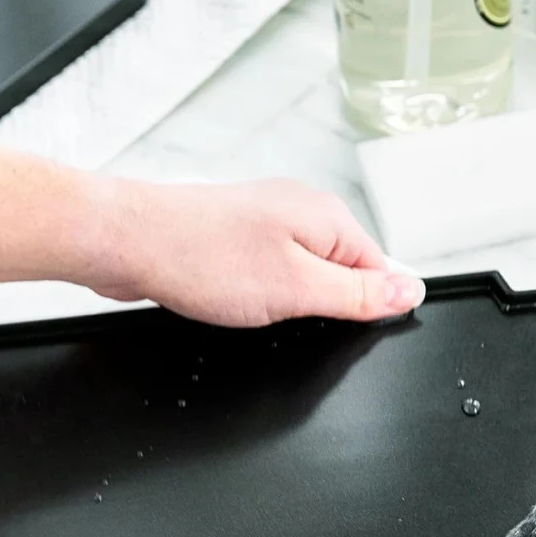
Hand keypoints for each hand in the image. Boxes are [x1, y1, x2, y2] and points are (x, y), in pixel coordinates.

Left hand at [87, 178, 424, 325]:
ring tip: (251, 304)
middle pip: (341, 274)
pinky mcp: (235, 238)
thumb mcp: (298, 289)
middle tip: (283, 315)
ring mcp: (265, 223)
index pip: (378, 270)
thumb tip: (409, 291)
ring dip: (284, 303)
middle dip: (320, 306)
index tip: (333, 324)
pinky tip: (232, 300)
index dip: (362, 308)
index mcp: (327, 217)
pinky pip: (267, 274)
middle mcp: (300, 212)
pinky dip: (256, 295)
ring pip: (301, 277)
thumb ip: (359, 294)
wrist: (125, 241)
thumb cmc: (200, 256)